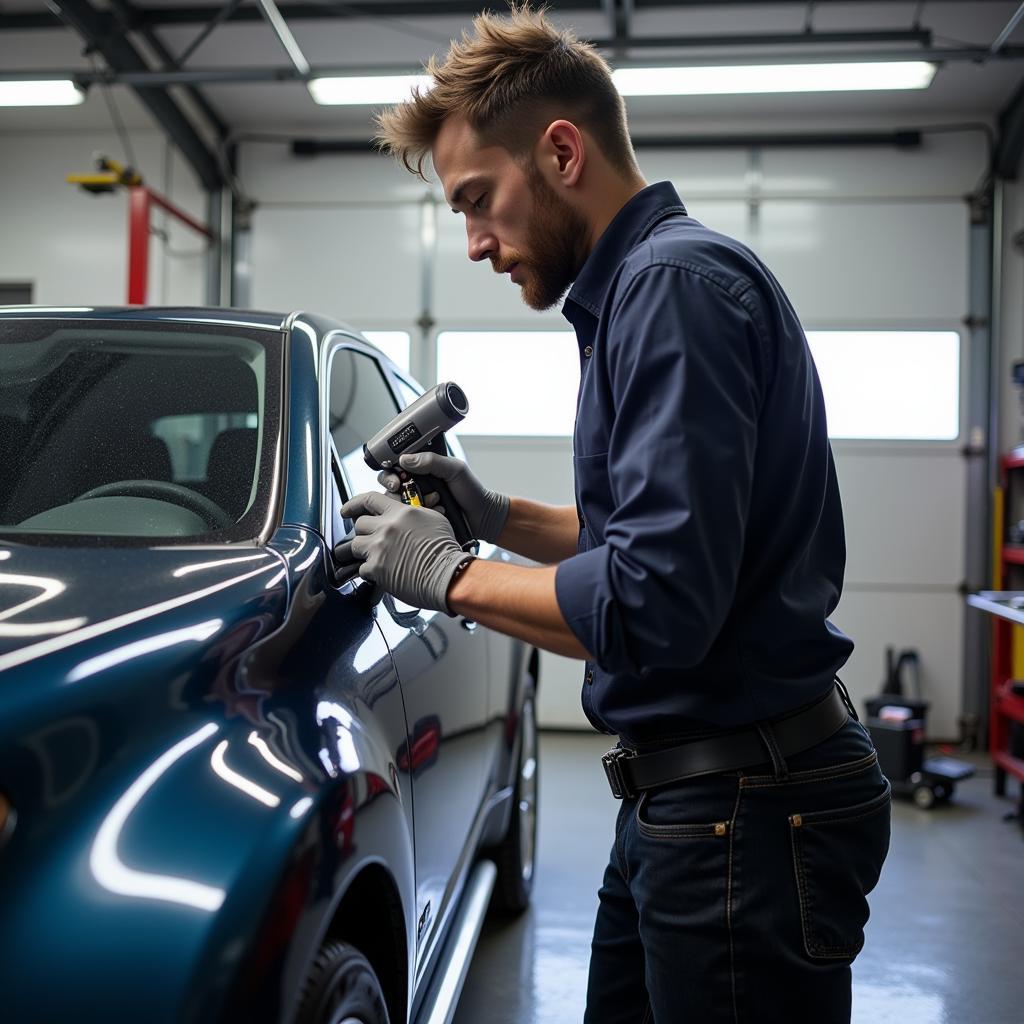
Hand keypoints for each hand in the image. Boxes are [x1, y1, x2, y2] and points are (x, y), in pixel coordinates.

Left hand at [339, 490, 473, 612]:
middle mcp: (386, 527)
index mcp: (400, 513)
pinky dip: (371, 572)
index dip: (354, 504)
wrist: (448, 574)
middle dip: (365, 533)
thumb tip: (405, 514)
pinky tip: (386, 573)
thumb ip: (413, 514)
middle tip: (375, 541)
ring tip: (380, 558)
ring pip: (356, 545)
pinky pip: (362, 568)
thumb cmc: (445, 550)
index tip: (346, 510)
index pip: (369, 500)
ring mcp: (378, 547)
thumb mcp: (433, 520)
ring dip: (365, 552)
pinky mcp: (375, 568)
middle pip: (360, 524)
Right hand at [378, 452, 509, 542]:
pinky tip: (437, 511)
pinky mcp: (420, 522)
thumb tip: (405, 459)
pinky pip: (408, 520)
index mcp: (423, 470)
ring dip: (412, 502)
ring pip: (397, 504)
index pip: (396, 467)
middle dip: (394, 488)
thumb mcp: (454, 469)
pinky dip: (420, 515)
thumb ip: (432, 461)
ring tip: (435, 500)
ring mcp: (417, 505)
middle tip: (399, 487)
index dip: (390, 471)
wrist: (483, 516)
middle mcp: (417, 487)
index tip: (395, 477)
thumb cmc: (472, 491)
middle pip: (390, 486)